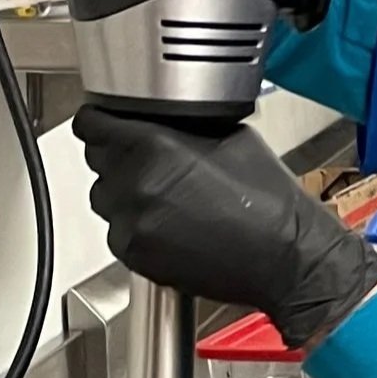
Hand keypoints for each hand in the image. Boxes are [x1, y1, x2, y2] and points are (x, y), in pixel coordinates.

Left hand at [74, 107, 376, 351]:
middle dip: (119, 157)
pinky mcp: (137, 256)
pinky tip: (171, 224)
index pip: (91, 124)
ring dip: (126, 193)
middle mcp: (136, 186)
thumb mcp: (229, 136)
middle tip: (151, 163)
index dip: (99, 120)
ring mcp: (133, 225)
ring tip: (165, 197)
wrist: (285, 257)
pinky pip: (119, 232)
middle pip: (97, 160)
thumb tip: (157, 119)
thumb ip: (180, 125)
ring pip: (106, 198)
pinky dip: (136, 226)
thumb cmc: (268, 201)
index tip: (105, 122)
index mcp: (154, 147)